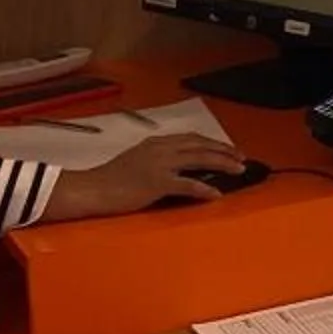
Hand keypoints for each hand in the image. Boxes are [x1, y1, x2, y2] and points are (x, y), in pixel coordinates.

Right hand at [45, 134, 247, 221]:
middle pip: (201, 145)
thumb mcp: (137, 160)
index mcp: (157, 143)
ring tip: (239, 169)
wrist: (90, 189)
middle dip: (225, 151)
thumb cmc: (110, 179)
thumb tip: (181, 167)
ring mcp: (159, 165)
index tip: (229, 149)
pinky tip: (216, 194)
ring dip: (223, 163)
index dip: (213, 143)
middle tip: (242, 158)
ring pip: (200, 159)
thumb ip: (159, 159)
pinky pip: (187, 185)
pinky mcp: (156, 183)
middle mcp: (161, 149)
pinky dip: (204, 189)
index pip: (192, 139)